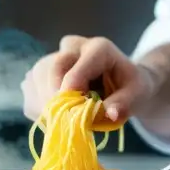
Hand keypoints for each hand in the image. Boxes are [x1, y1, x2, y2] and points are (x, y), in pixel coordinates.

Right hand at [21, 35, 152, 122]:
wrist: (121, 82)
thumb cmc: (130, 87)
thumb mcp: (138, 94)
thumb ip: (125, 103)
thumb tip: (110, 114)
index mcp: (98, 48)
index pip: (76, 67)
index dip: (71, 91)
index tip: (73, 113)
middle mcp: (72, 47)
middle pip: (50, 69)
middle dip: (55, 99)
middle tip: (66, 122)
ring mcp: (53, 57)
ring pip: (36, 79)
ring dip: (45, 106)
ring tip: (64, 121)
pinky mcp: (41, 73)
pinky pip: (31, 92)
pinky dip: (40, 110)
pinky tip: (58, 117)